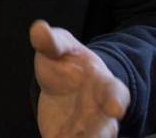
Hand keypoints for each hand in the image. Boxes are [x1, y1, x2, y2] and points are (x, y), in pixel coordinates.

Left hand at [30, 20, 129, 137]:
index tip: (116, 109)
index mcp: (102, 84)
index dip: (116, 100)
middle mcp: (99, 111)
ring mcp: (86, 129)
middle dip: (102, 134)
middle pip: (106, 127)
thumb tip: (38, 28)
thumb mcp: (59, 47)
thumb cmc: (66, 62)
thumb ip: (51, 41)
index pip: (115, 92)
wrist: (63, 84)